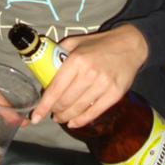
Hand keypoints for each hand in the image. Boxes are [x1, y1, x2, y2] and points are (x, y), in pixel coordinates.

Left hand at [31, 24, 147, 127]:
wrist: (130, 45)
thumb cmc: (99, 44)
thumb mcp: (76, 42)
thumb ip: (59, 53)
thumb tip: (44, 67)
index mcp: (77, 60)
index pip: (55, 88)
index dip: (43, 106)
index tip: (35, 116)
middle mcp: (89, 73)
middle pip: (65, 101)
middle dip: (55, 111)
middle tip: (52, 113)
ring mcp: (103, 85)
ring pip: (78, 109)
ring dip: (66, 117)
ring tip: (61, 118)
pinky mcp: (115, 94)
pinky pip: (95, 112)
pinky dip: (82, 120)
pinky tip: (74, 123)